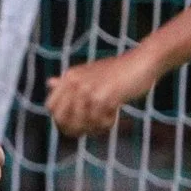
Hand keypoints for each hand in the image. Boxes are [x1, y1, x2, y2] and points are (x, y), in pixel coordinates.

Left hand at [44, 48, 164, 138]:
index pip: (51, 107)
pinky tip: (115, 115)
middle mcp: (75, 82)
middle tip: (91, 128)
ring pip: (82, 124)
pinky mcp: (105, 97)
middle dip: (75, 129)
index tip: (76, 125)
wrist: (142, 62)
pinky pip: (99, 122)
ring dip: (95, 127)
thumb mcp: (88, 73)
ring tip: (106, 120)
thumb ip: (69, 81)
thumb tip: (49, 82)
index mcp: (69, 76)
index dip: (61, 121)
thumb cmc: (117, 71)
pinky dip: (107, 124)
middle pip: (62, 119)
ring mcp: (89, 90)